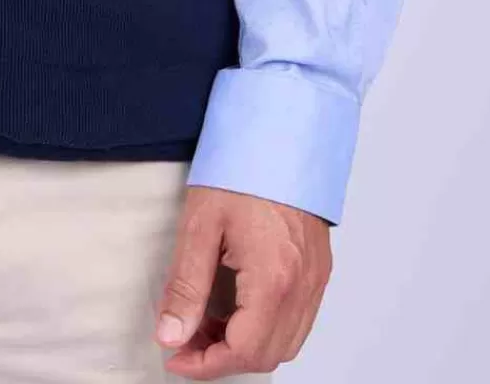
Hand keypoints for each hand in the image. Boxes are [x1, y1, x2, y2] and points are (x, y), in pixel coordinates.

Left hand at [152, 184, 331, 375]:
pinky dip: (267, 327)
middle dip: (223, 357)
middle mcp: (303, 285)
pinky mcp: (319, 268)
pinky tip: (237, 305)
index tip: (176, 356)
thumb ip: (186, 286)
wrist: (282, 129)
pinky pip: (298, 319)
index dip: (206, 364)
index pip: (243, 351)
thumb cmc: (242, 166)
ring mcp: (316, 278)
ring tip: (208, 321)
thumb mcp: (200, 224)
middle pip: (268, 354)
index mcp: (274, 278)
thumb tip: (171, 334)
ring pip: (286, 342)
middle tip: (186, 337)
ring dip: (247, 345)